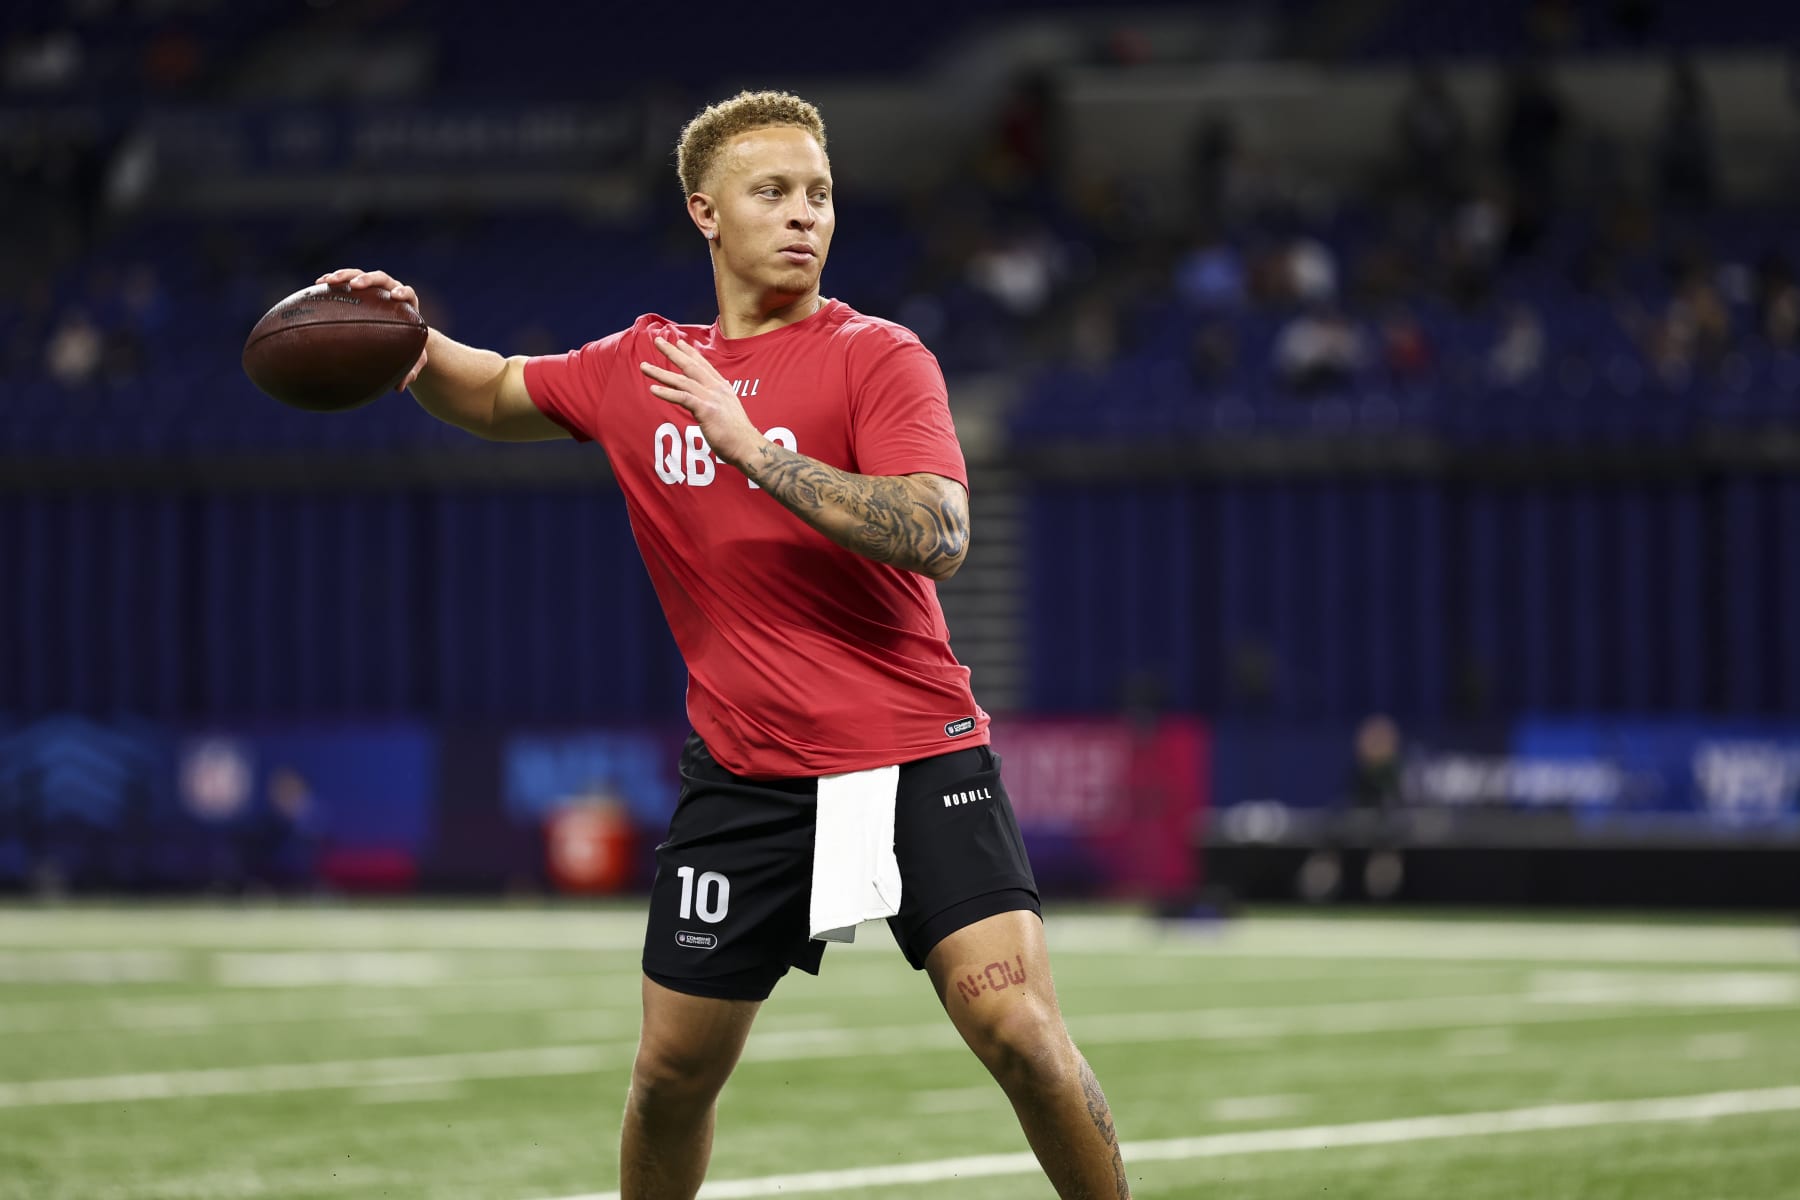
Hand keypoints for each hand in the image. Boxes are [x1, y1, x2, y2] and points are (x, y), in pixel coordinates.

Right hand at [316, 266, 428, 390]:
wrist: (400, 334)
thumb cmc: (407, 346)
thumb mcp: (412, 359)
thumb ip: (410, 370)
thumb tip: (400, 388)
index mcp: (408, 304)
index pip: (407, 293)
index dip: (402, 292)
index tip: (395, 295)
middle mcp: (390, 291)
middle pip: (381, 278)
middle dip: (368, 279)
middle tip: (356, 285)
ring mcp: (373, 288)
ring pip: (359, 275)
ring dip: (344, 275)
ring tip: (328, 281)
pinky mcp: (358, 289)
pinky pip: (345, 281)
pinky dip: (333, 281)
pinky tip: (318, 284)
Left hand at [639, 336, 763, 466]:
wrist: (748, 447)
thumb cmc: (738, 435)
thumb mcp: (728, 412)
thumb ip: (717, 403)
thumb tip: (708, 405)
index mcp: (723, 388)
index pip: (704, 365)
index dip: (691, 353)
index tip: (680, 342)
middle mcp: (717, 389)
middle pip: (691, 366)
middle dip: (673, 352)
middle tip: (658, 340)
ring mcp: (711, 398)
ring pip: (682, 381)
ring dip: (661, 372)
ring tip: (644, 366)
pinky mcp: (706, 411)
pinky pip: (683, 398)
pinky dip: (667, 393)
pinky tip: (653, 389)